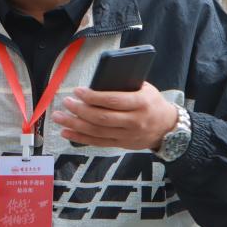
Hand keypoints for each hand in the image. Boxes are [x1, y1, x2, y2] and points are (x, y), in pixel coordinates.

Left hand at [49, 82, 177, 150]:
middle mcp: (135, 121)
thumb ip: (124, 85)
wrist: (167, 127)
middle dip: (80, 110)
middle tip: (66, 103)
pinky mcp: (121, 144)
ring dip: (75, 125)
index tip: (78, 91)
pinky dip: (80, 138)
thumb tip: (96, 82)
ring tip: (59, 117)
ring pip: (97, 132)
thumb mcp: (144, 89)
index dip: (94, 96)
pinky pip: (98, 142)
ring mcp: (127, 135)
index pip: (114, 100)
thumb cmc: (152, 102)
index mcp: (141, 103)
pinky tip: (66, 132)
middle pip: (102, 118)